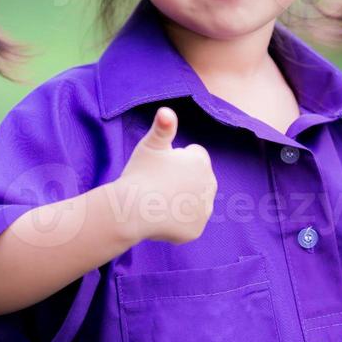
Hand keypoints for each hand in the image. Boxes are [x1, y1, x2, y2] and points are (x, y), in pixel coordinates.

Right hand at [115, 106, 216, 244]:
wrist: (132, 210)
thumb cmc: (139, 173)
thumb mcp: (150, 146)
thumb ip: (163, 126)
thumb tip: (167, 110)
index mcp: (201, 162)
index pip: (193, 156)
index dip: (174, 159)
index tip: (159, 167)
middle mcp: (209, 186)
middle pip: (196, 179)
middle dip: (182, 179)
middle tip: (157, 184)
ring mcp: (204, 210)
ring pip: (193, 200)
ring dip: (181, 199)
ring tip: (158, 199)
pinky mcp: (195, 230)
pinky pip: (187, 223)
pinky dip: (176, 221)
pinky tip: (160, 216)